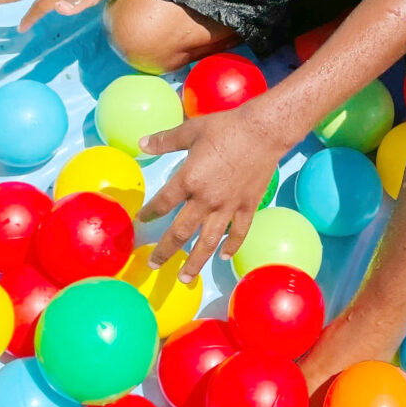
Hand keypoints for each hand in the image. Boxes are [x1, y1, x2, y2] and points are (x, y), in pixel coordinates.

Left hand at [138, 105, 282, 283]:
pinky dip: (231, 246)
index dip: (150, 212)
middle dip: (165, 251)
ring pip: (208, 242)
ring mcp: (228, 207)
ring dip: (195, 262)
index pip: (163, 203)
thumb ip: (165, 140)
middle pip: (181, 232)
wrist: (264, 130)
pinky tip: (224, 257)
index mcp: (189, 180)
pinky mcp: (247, 206)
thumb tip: (141, 144)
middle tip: (154, 264)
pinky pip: (238, 233)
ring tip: (185, 278)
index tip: (142, 220)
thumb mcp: (192, 130)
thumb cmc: (226, 127)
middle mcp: (206, 200)